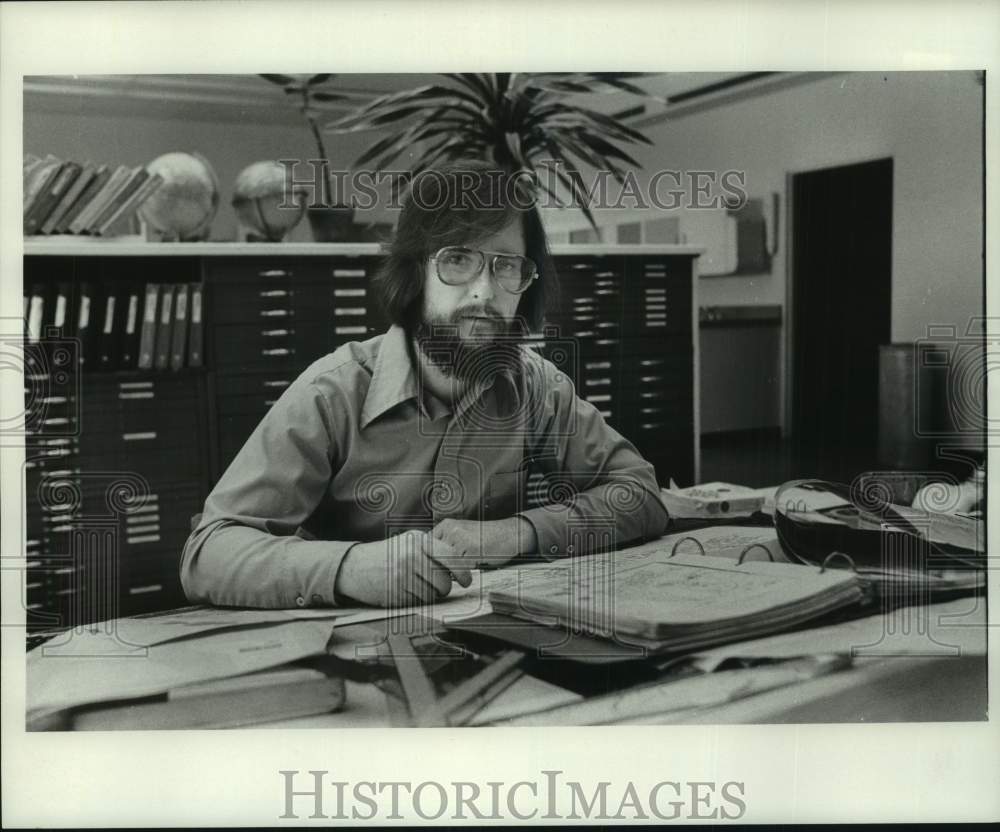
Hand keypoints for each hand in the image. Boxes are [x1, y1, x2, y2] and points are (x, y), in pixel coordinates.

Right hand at [334, 529, 469, 607]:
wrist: (354, 566)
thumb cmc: (388, 554)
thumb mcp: (409, 543)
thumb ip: (433, 551)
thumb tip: (461, 569)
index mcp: (418, 540)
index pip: (451, 557)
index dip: (463, 572)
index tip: (467, 581)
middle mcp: (411, 556)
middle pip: (443, 582)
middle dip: (443, 588)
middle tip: (436, 586)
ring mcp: (402, 575)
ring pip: (431, 595)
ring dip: (429, 596)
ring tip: (416, 586)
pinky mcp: (394, 593)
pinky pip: (417, 604)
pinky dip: (415, 601)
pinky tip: (404, 592)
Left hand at [430, 517, 537, 571]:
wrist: (510, 533)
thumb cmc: (485, 539)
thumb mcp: (461, 538)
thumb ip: (445, 548)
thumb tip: (428, 569)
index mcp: (446, 526)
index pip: (425, 547)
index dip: (428, 562)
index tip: (435, 571)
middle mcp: (450, 528)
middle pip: (433, 557)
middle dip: (439, 570)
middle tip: (447, 578)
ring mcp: (461, 537)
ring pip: (446, 564)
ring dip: (453, 574)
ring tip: (464, 573)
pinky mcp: (472, 548)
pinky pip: (461, 568)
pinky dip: (465, 574)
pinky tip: (473, 571)